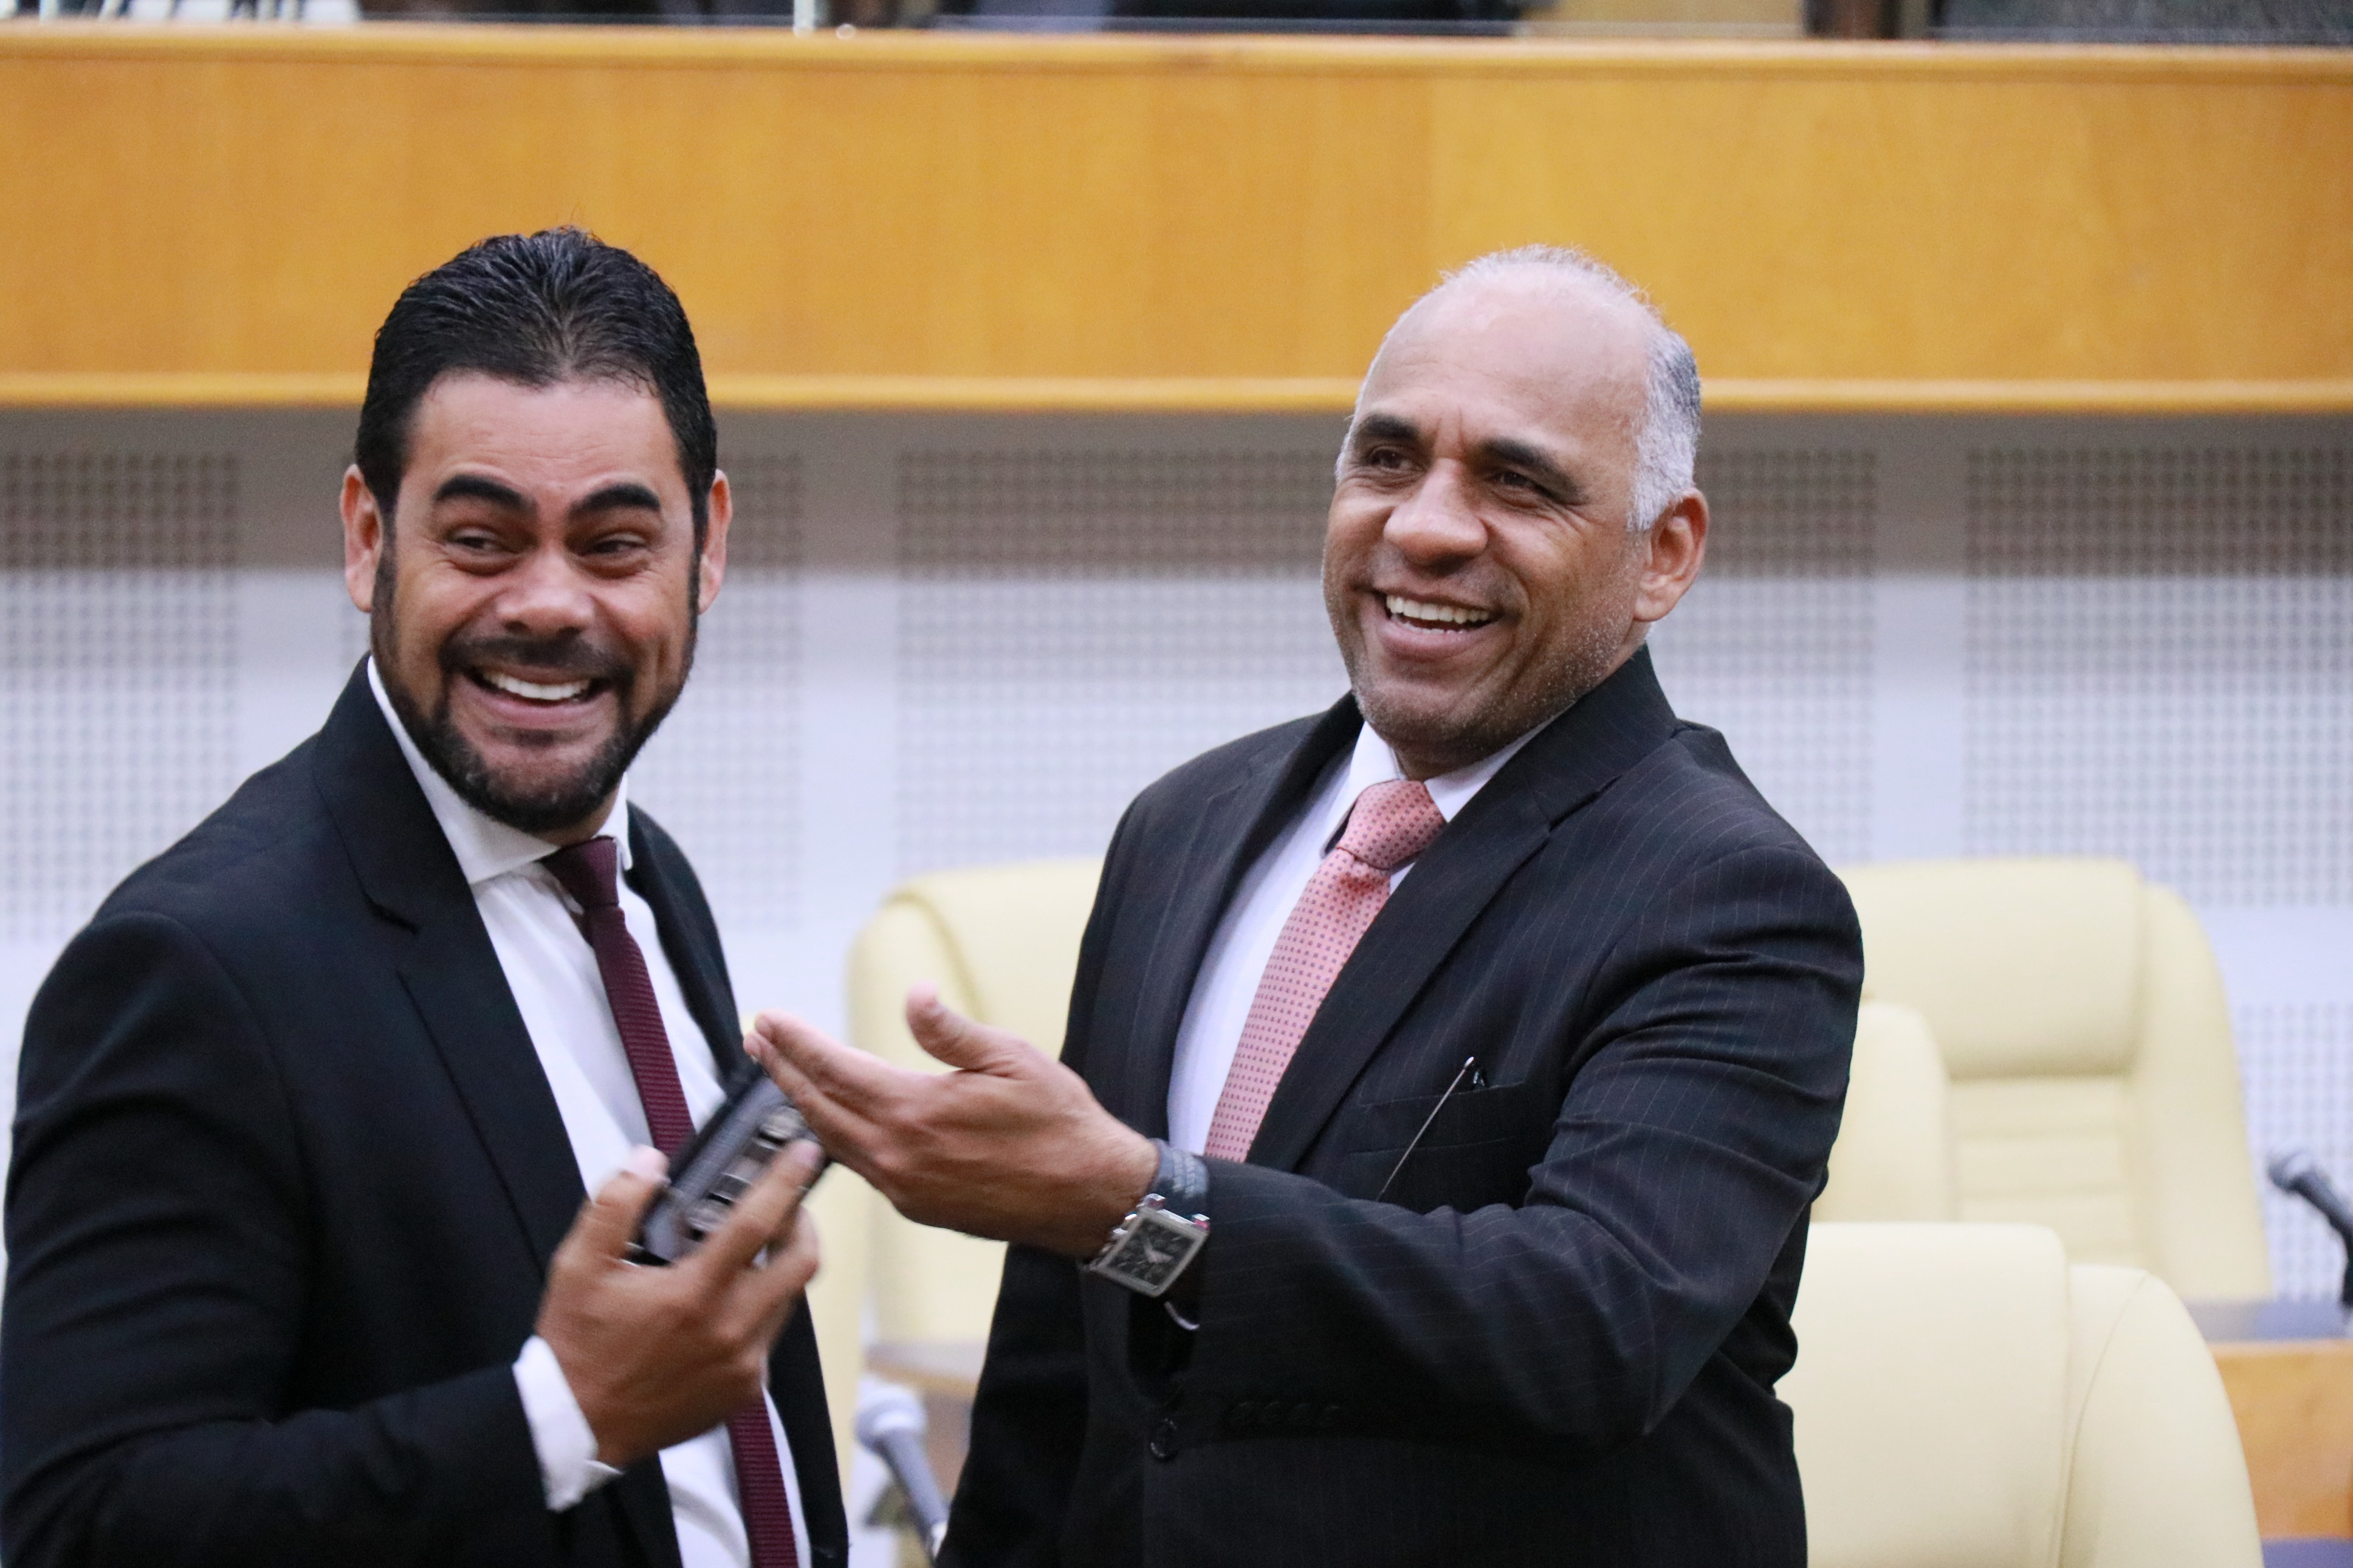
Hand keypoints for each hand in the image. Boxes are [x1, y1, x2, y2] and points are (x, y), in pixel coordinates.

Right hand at [536, 1140, 822, 1467]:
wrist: (576, 1427)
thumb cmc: (579, 1349)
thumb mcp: (579, 1267)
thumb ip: (615, 1205)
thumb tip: (648, 1162)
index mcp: (692, 1296)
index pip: (757, 1224)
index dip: (786, 1181)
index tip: (804, 1153)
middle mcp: (729, 1332)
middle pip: (801, 1263)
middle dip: (802, 1224)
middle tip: (786, 1206)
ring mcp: (743, 1366)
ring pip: (788, 1301)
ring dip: (779, 1270)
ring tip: (750, 1253)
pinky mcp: (745, 1391)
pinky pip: (770, 1340)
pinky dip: (759, 1313)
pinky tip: (726, 1306)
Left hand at [748, 986, 1155, 1258]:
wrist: (1089, 1197)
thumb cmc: (1058, 1124)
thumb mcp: (1012, 1059)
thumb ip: (951, 1032)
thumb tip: (913, 996)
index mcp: (916, 1111)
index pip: (835, 1069)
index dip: (796, 1043)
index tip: (769, 1020)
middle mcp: (898, 1155)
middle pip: (819, 1107)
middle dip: (782, 1071)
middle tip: (757, 1040)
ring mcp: (903, 1187)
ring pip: (834, 1141)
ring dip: (803, 1104)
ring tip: (782, 1075)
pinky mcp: (917, 1206)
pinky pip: (861, 1166)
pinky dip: (836, 1137)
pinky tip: (834, 1120)